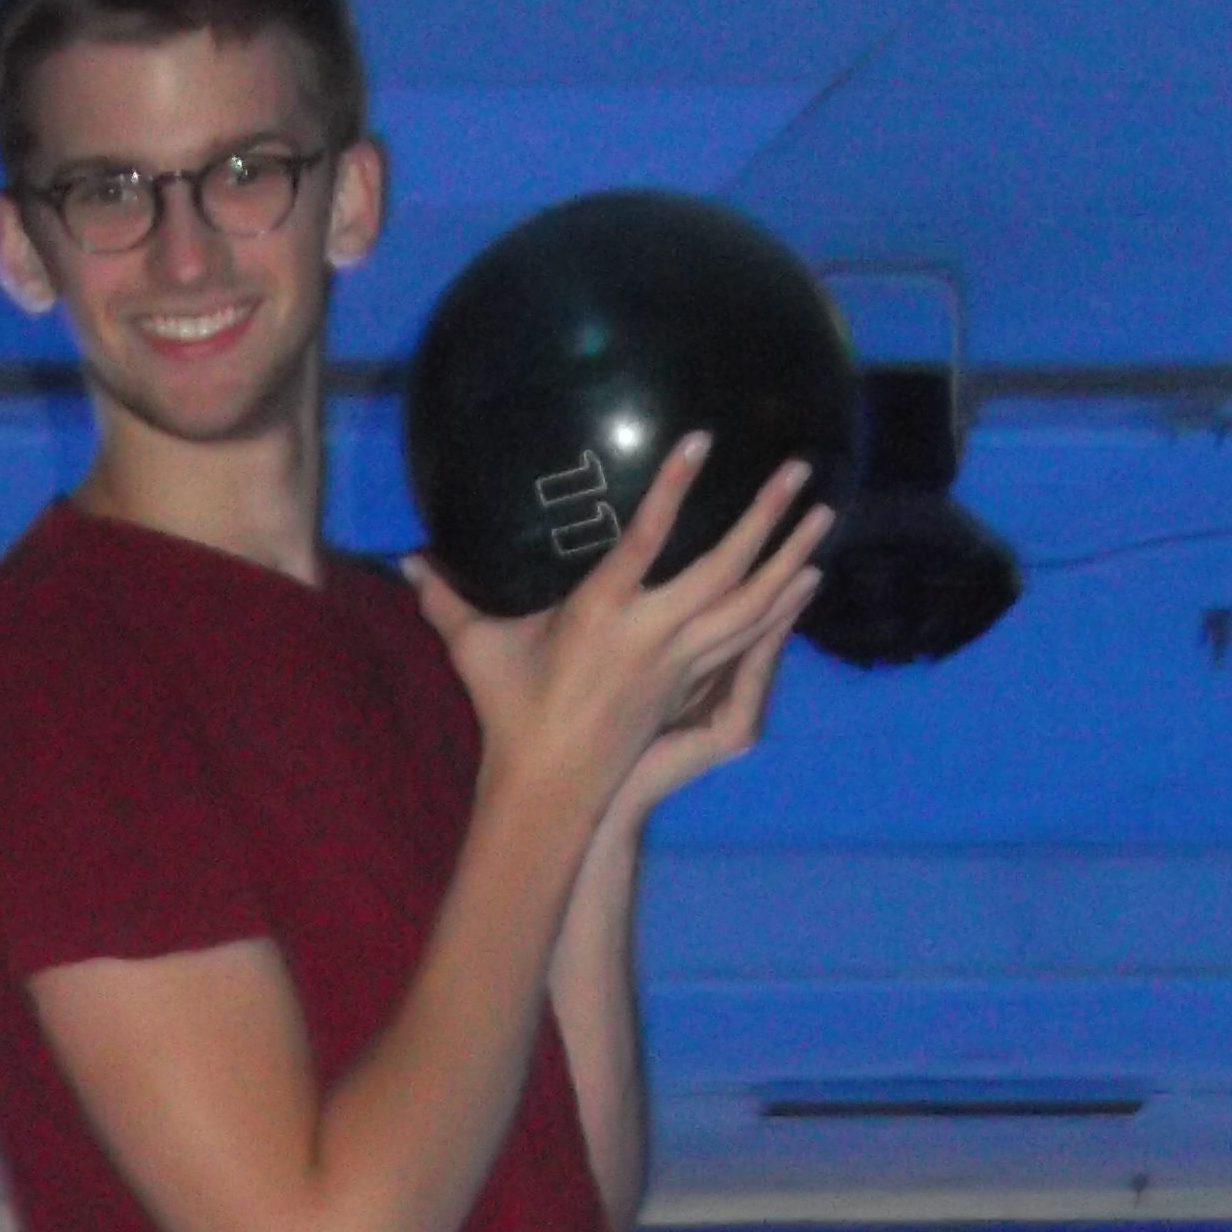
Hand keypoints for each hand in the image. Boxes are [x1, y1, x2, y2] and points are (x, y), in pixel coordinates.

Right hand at [406, 439, 828, 838]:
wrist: (549, 791)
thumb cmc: (510, 715)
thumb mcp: (476, 652)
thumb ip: (448, 601)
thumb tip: (407, 562)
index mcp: (597, 615)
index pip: (644, 540)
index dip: (672, 489)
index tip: (702, 441)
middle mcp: (649, 636)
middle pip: (723, 570)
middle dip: (766, 517)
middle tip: (799, 469)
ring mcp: (678, 663)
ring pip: (749, 605)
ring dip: (789, 557)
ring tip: (824, 515)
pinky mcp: (690, 684)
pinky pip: (747, 639)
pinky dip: (781, 607)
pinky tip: (806, 579)